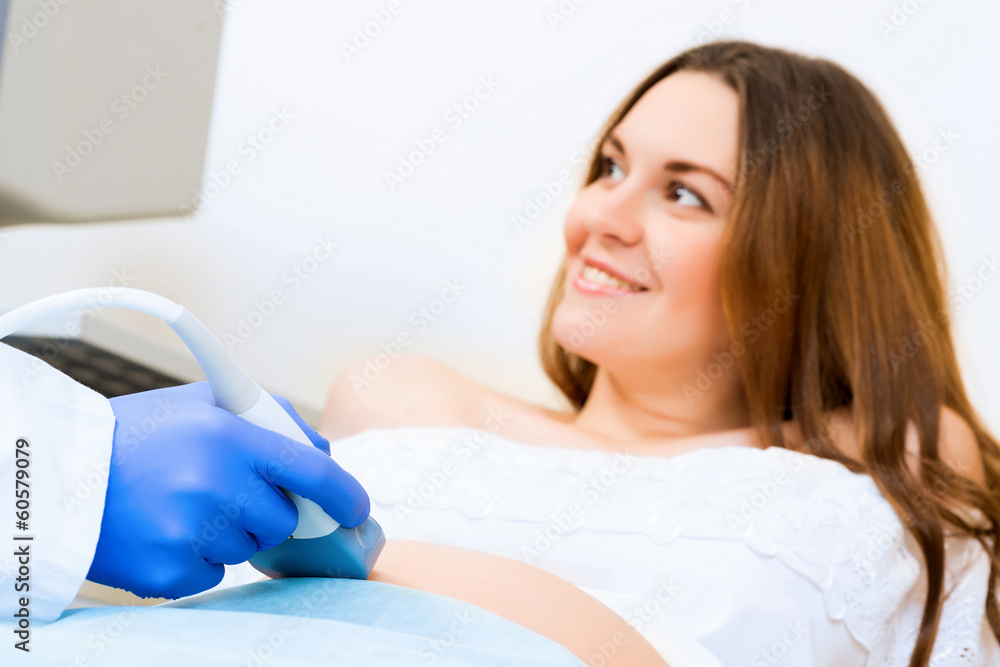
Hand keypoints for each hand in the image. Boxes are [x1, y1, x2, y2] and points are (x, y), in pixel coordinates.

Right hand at [87, 382, 369, 598]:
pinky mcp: (171, 572)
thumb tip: (322, 453)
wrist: (59, 476)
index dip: (344, 494)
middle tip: (225, 491)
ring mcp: (192, 533)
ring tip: (183, 505)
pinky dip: (198, 557)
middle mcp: (215, 485)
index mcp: (229, 436)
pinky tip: (166, 529)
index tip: (356, 508)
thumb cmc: (139, 435)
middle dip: (266, 509)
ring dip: (230, 532)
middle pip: (282, 520)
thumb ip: (270, 417)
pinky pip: (214, 574)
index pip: (311, 471)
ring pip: (248, 547)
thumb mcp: (204, 402)